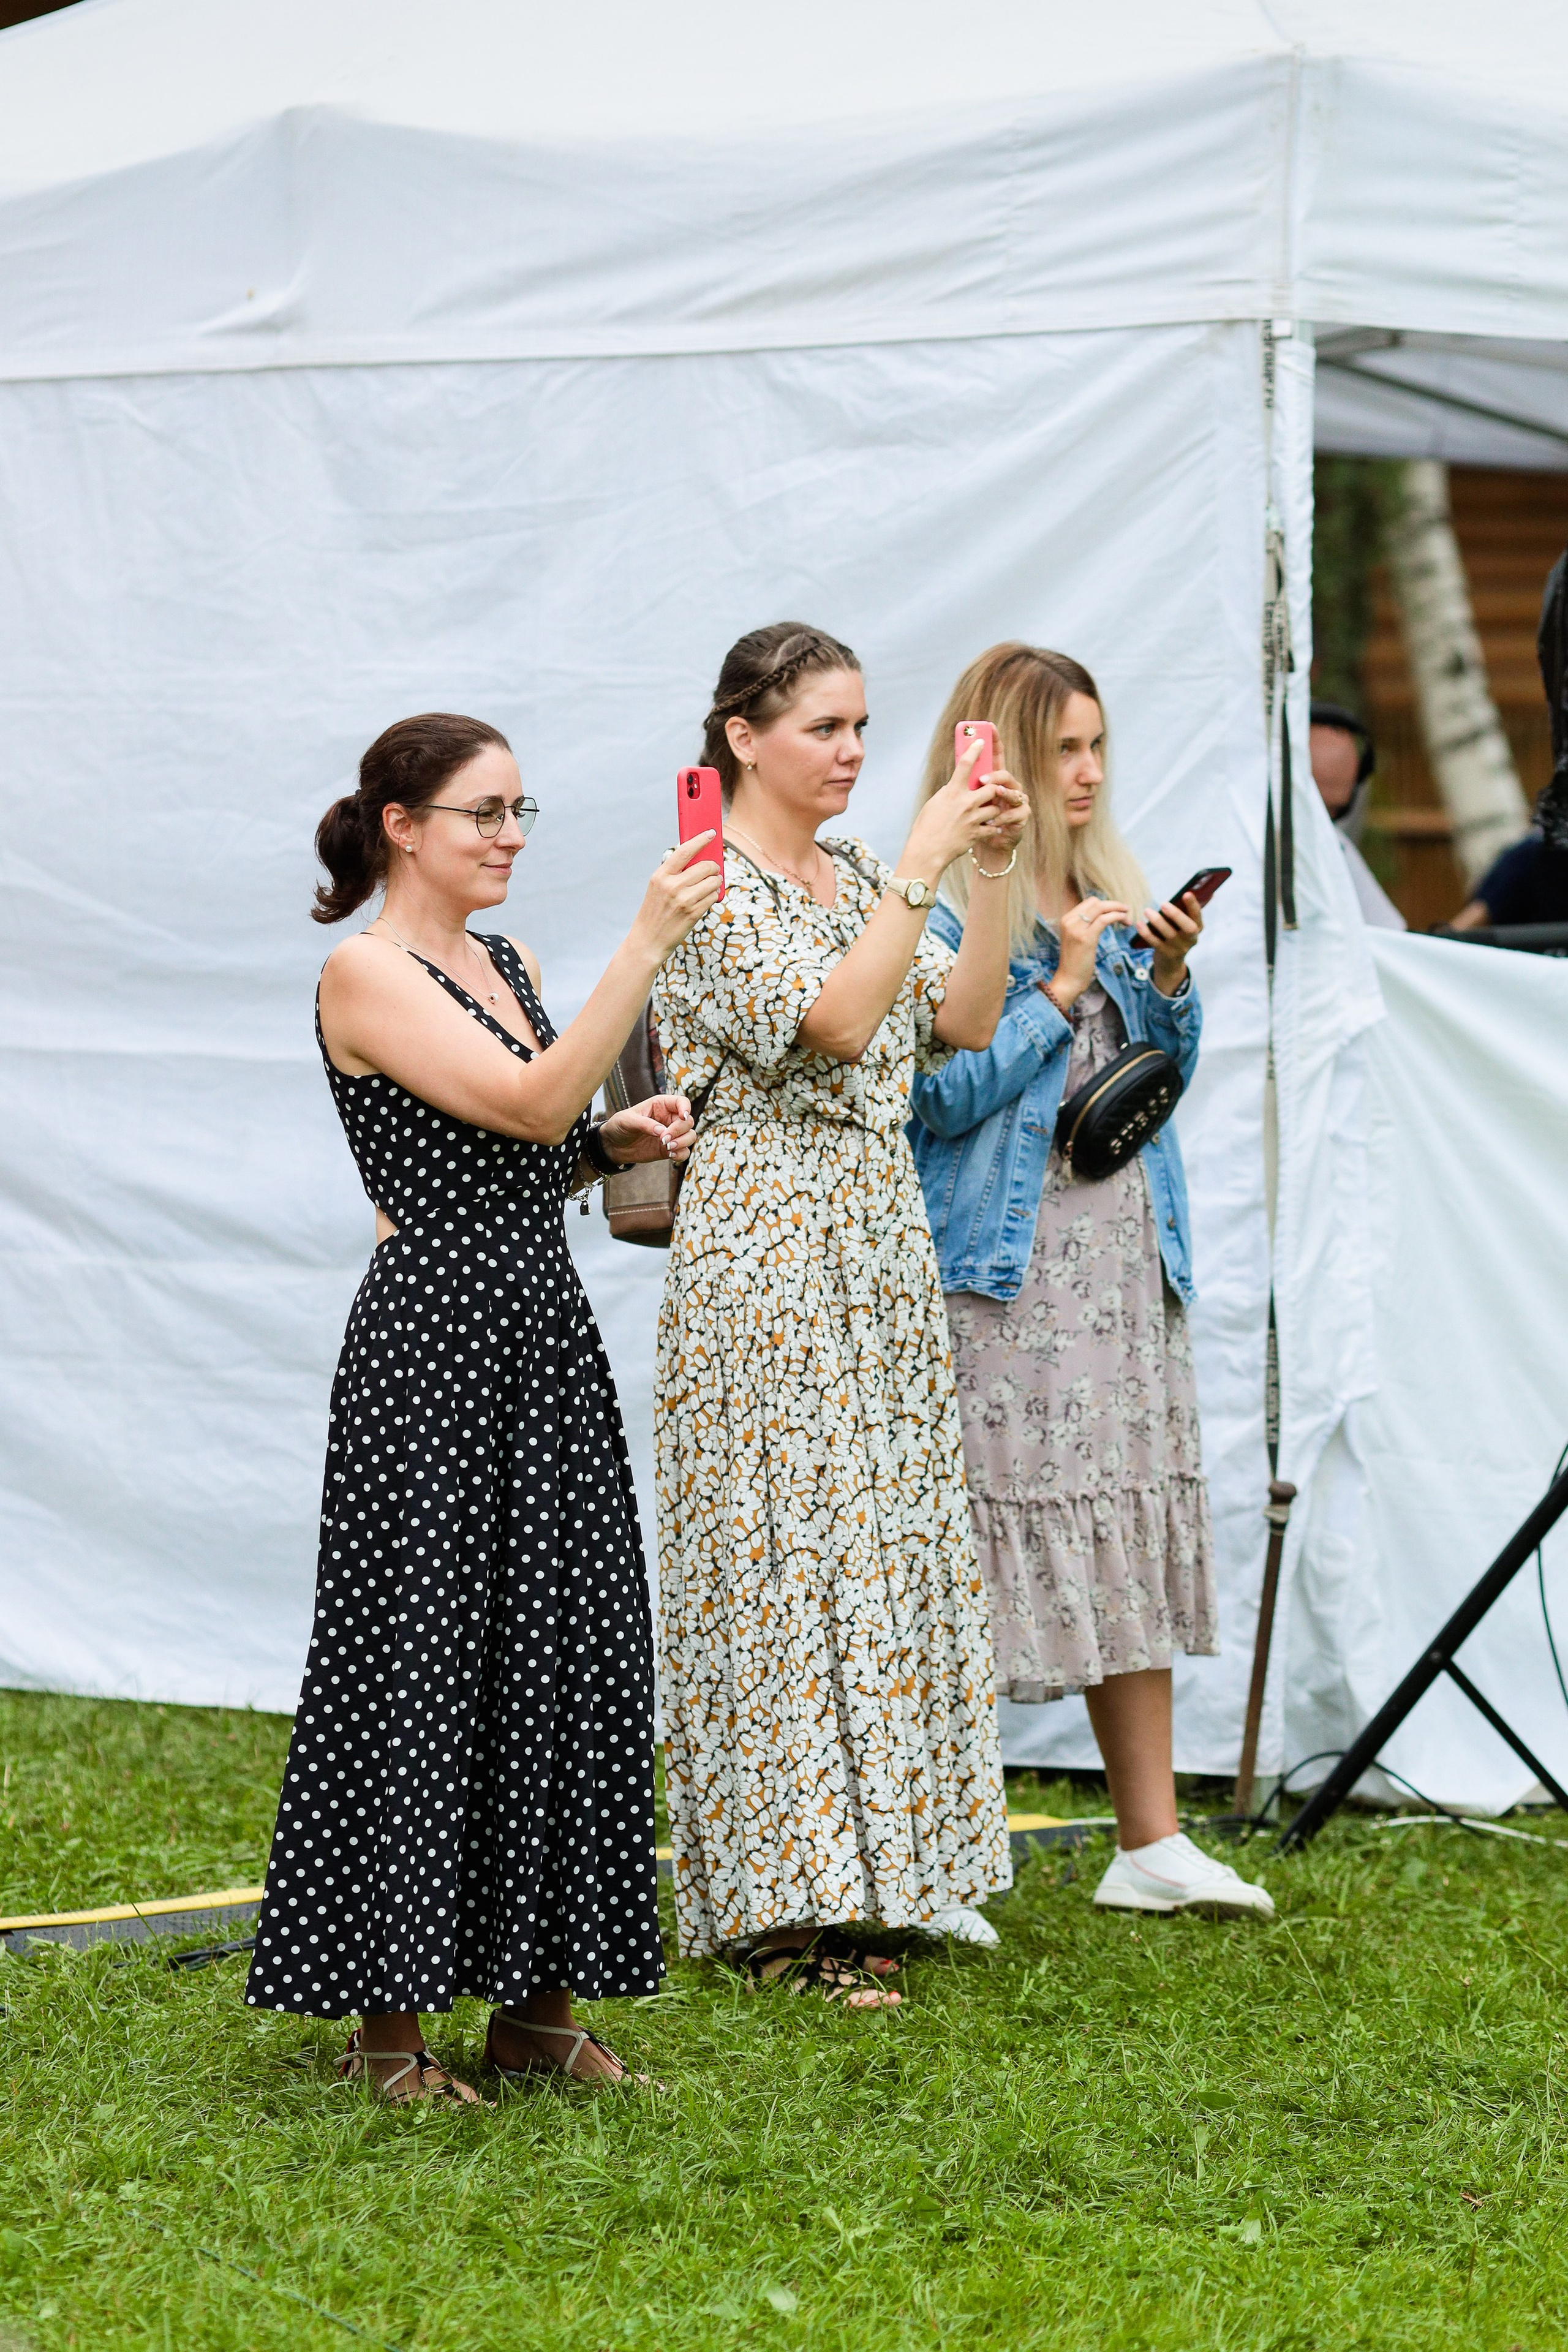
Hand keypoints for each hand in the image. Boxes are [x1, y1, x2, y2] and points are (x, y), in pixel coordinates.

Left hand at [601, 1093, 695, 1163]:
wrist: (613, 1145)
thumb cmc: (619, 1126)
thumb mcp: (627, 1120)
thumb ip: (644, 1124)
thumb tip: (662, 1131)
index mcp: (661, 1105)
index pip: (681, 1102)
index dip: (686, 1108)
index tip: (683, 1117)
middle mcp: (669, 1119)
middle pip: (688, 1122)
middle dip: (679, 1131)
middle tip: (664, 1139)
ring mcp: (670, 1135)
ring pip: (690, 1136)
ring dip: (683, 1142)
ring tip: (668, 1147)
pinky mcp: (669, 1149)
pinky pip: (684, 1152)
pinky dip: (681, 1154)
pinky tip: (670, 1155)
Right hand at [634, 834, 723, 959]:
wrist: (648, 940)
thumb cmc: (655, 911)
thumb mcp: (657, 887)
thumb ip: (674, 873)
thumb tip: (700, 858)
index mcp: (661, 876)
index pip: (684, 851)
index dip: (700, 840)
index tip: (711, 833)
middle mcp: (672, 886)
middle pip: (705, 866)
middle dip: (713, 867)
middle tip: (713, 870)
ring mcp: (684, 900)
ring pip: (713, 882)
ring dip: (716, 882)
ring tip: (710, 885)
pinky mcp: (693, 913)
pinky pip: (713, 897)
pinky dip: (714, 896)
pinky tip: (707, 898)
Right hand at [899, 742, 1029, 882]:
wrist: (927, 852)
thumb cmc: (926, 827)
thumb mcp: (934, 804)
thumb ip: (949, 793)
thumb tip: (957, 787)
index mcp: (952, 792)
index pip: (966, 764)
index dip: (975, 750)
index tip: (981, 741)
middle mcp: (965, 803)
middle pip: (991, 787)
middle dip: (993, 789)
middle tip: (988, 793)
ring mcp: (973, 819)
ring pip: (994, 808)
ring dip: (992, 810)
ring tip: (985, 813)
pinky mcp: (977, 833)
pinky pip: (992, 827)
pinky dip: (991, 827)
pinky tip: (985, 829)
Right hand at [1046, 896, 1130, 1009]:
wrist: (1069, 979)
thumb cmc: (1075, 961)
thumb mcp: (1077, 938)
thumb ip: (1085, 925)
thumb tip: (1102, 915)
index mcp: (1067, 919)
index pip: (1090, 902)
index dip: (1106, 904)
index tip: (1117, 911)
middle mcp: (1069, 920)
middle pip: (1096, 902)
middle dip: (1114, 905)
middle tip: (1126, 912)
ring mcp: (1076, 928)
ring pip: (1101, 908)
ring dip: (1117, 909)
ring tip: (1127, 917)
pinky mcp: (1085, 938)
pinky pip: (1104, 920)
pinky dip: (1117, 917)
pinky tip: (1124, 921)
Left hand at [1136, 891, 1203, 995]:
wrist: (1170, 963)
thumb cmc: (1176, 936)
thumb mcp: (1182, 927)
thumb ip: (1181, 914)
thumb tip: (1177, 896)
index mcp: (1197, 928)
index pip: (1198, 915)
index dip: (1193, 905)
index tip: (1187, 893)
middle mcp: (1191, 939)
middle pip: (1188, 928)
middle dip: (1176, 915)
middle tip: (1163, 904)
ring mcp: (1180, 948)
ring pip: (1170, 935)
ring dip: (1158, 922)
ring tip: (1147, 911)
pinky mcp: (1167, 955)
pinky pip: (1156, 943)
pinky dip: (1146, 933)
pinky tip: (1139, 924)